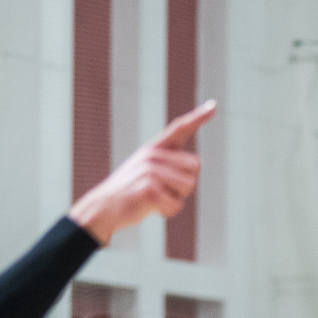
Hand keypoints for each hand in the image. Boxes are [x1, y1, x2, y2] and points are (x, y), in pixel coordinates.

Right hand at [69, 100, 215, 244]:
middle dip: (186, 184)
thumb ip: (169, 164)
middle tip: (164, 190)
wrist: (103, 207)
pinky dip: (168, 211)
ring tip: (156, 198)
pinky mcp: (149, 190)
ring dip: (177, 198)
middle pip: (196, 166)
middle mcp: (152, 155)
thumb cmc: (131, 191)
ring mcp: (150, 171)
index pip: (179, 129)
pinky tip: (151, 208)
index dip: (198, 117)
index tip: (213, 105)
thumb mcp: (147, 170)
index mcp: (154, 149)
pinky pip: (176, 205)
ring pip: (189, 186)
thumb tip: (197, 164)